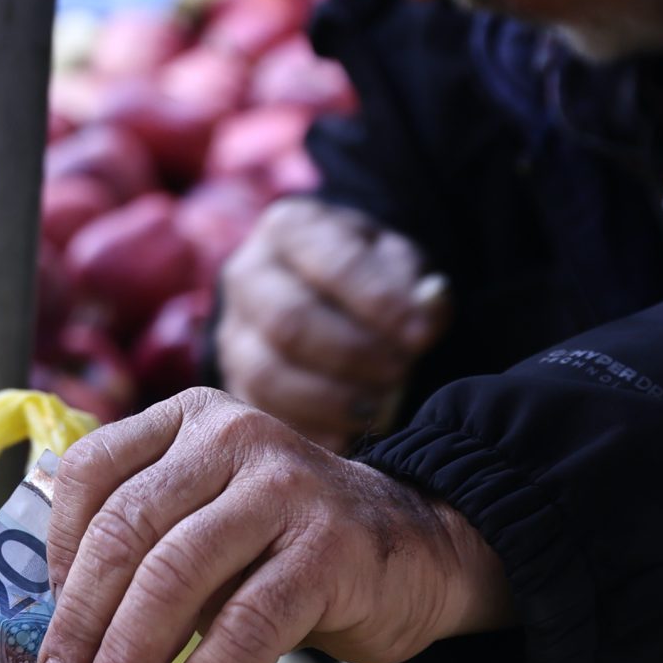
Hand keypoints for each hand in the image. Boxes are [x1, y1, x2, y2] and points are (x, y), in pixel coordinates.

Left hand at [32, 388, 510, 662]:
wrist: (413, 549)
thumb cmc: (281, 548)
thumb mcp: (203, 522)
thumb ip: (140, 550)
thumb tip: (58, 639)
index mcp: (186, 420)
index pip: (91, 475)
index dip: (59, 561)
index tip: (51, 632)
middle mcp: (233, 436)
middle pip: (127, 529)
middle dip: (84, 622)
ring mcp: (286, 487)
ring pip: (176, 573)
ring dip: (130, 655)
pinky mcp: (329, 549)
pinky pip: (247, 623)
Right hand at [217, 198, 449, 450]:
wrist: (319, 294)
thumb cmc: (365, 276)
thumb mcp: (396, 263)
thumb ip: (415, 285)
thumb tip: (429, 308)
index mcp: (288, 229)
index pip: (334, 265)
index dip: (381, 304)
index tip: (423, 336)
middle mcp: (247, 277)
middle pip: (289, 323)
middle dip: (353, 355)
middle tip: (399, 372)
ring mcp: (233, 336)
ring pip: (269, 377)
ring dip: (332, 399)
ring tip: (378, 406)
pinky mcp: (234, 386)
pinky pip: (267, 417)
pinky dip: (314, 432)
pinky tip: (352, 433)